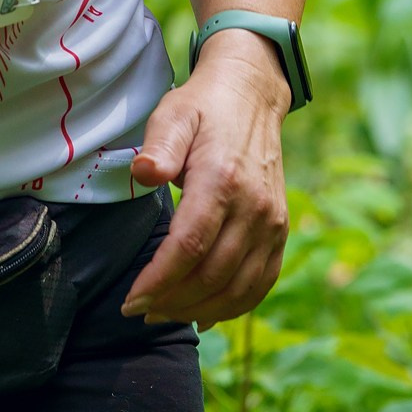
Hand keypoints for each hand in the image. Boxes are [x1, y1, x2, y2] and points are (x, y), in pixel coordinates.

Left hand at [121, 30, 290, 324]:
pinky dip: (234, 307)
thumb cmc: (202, 107)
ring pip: (238, 288)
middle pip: (212, 275)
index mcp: (222, 180)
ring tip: (164, 314)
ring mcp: (271, 222)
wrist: (251, 95)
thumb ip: (160, 145)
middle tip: (139, 310)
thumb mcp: (173, 114)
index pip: (189, 247)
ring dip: (199, 310)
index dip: (158, 280)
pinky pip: (262, 282)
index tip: (131, 300)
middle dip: (172, 302)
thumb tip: (143, 171)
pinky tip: (205, 316)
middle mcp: (253, 208)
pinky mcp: (279, 230)